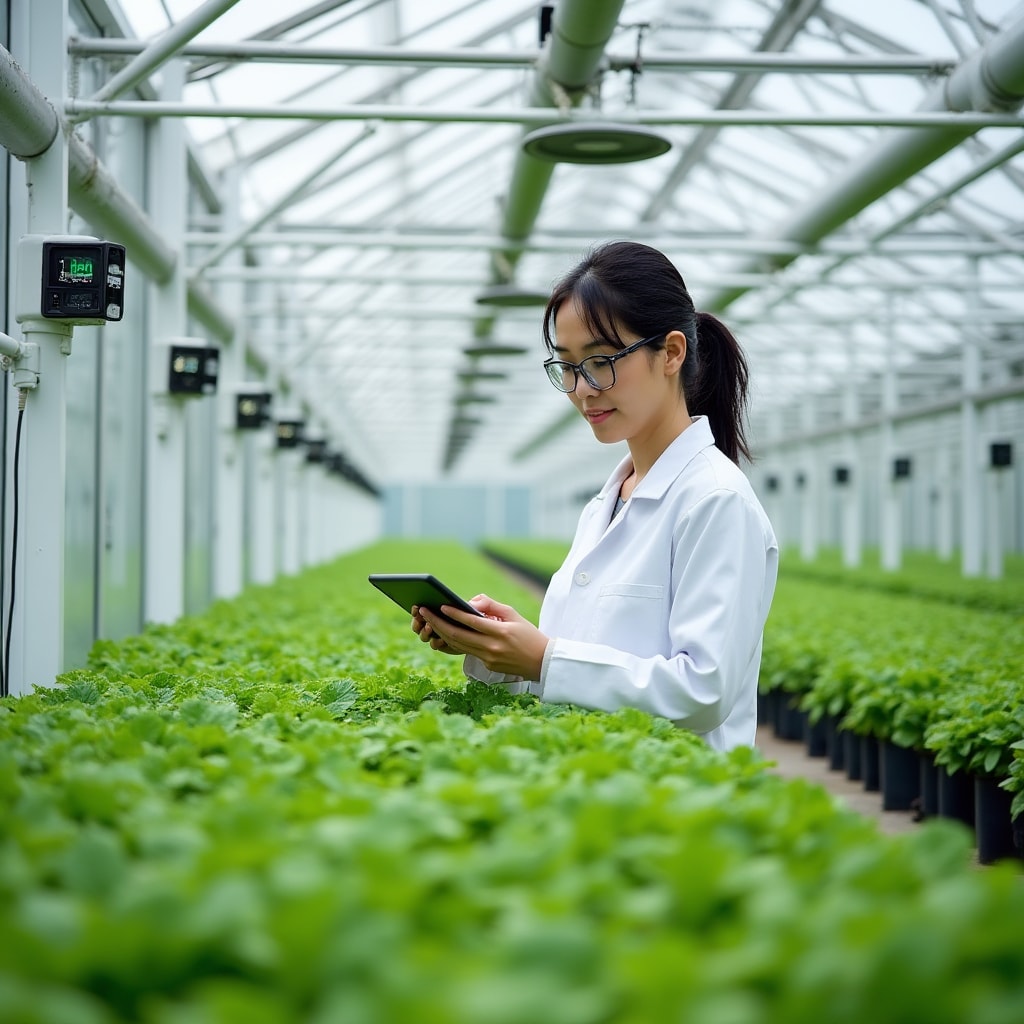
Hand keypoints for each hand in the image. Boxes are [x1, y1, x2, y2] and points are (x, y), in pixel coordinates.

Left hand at [415, 594, 548, 678]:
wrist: (542, 662)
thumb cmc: (529, 635)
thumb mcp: (514, 615)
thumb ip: (492, 606)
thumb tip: (471, 602)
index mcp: (501, 633)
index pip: (472, 622)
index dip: (455, 614)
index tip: (441, 606)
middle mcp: (493, 648)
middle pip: (458, 636)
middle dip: (438, 623)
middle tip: (425, 612)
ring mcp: (489, 659)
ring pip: (458, 646)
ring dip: (442, 633)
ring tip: (430, 621)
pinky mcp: (487, 666)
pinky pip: (466, 652)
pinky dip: (453, 642)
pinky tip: (443, 633)